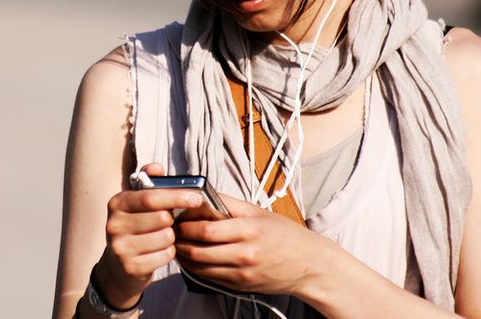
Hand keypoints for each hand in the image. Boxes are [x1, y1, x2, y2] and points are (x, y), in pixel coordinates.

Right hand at [94, 163, 204, 308]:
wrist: (119, 266)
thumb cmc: (135, 227)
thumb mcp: (137, 203)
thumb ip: (149, 182)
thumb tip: (157, 167)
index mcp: (117, 203)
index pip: (150, 198)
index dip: (176, 197)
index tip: (197, 198)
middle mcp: (114, 225)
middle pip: (162, 218)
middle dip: (173, 220)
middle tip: (170, 222)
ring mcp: (120, 248)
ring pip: (166, 238)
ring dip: (171, 237)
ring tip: (161, 237)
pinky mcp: (131, 267)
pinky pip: (165, 256)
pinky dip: (168, 253)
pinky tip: (159, 251)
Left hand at [174, 193, 330, 297]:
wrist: (310, 266)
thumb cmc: (286, 235)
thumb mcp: (258, 212)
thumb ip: (227, 204)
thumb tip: (201, 194)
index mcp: (250, 230)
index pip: (207, 230)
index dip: (186, 224)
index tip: (177, 217)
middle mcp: (245, 254)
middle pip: (198, 250)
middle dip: (179, 240)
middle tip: (170, 230)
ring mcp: (242, 273)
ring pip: (199, 267)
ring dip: (183, 255)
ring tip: (176, 242)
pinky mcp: (240, 286)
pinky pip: (209, 277)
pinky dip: (196, 267)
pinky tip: (191, 256)